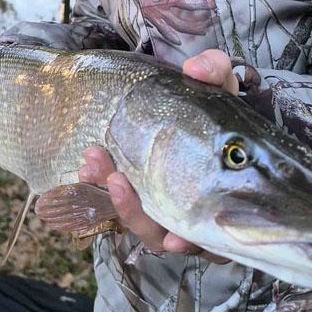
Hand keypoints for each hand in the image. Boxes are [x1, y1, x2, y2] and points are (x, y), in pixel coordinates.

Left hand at [78, 49, 236, 261]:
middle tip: (115, 181)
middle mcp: (196, 216)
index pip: (214, 237)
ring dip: (113, 199)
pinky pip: (118, 206)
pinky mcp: (139, 201)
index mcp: (224, 201)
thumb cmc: (215, 107)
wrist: (194, 109)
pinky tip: (86, 169)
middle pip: (164, 234)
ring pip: (138, 222)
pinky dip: (100, 191)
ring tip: (93, 164)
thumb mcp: (220, 86)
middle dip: (135, 213)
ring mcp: (165, 210)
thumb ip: (215, 73)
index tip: (174, 239)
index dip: (193, 243)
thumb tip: (196, 69)